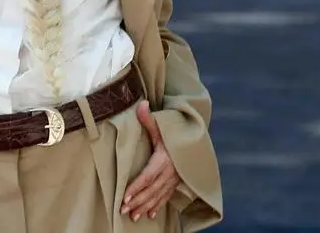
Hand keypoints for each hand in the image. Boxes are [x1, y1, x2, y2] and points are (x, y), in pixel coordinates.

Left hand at [120, 101, 180, 221]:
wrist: (196, 140)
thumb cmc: (176, 133)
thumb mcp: (163, 127)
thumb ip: (149, 119)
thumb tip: (141, 104)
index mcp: (164, 160)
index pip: (147, 176)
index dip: (136, 187)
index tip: (124, 197)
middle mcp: (170, 172)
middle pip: (151, 190)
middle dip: (137, 201)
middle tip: (123, 210)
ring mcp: (174, 179)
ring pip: (158, 196)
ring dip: (145, 206)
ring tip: (133, 217)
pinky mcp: (176, 182)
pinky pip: (166, 196)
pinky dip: (157, 206)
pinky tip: (149, 215)